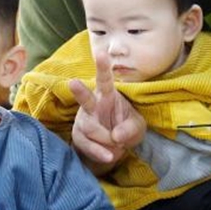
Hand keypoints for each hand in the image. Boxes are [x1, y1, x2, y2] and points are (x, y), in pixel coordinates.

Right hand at [68, 52, 145, 167]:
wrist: (112, 149)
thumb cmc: (126, 130)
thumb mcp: (137, 128)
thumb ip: (130, 130)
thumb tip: (115, 136)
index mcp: (108, 95)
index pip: (105, 79)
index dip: (103, 67)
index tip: (101, 53)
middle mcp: (92, 104)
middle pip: (85, 98)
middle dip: (79, 91)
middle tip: (73, 83)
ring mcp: (83, 120)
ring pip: (91, 128)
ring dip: (107, 140)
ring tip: (117, 144)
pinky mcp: (78, 135)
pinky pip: (87, 144)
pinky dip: (100, 152)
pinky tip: (110, 156)